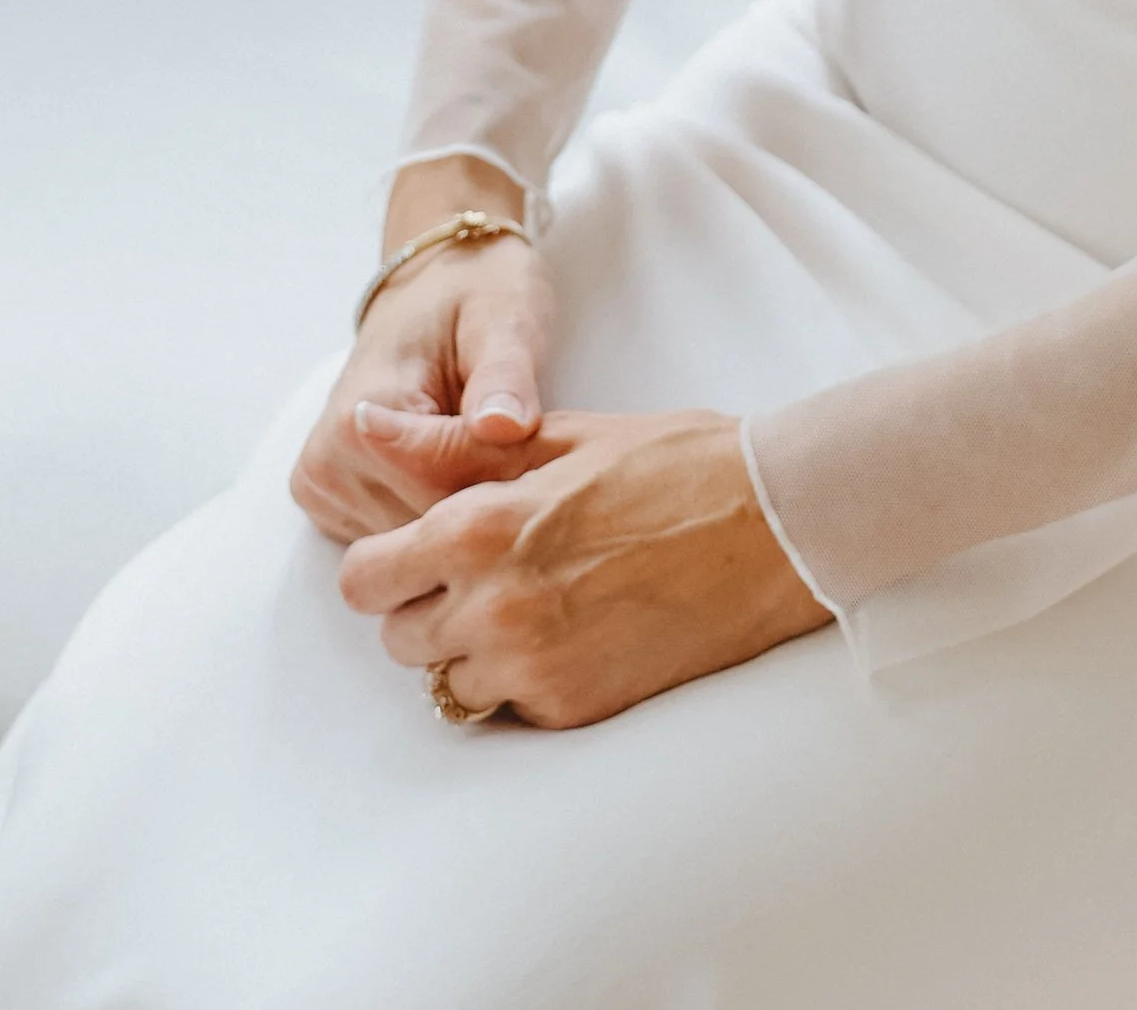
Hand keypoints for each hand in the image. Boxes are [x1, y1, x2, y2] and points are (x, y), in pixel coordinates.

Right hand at [290, 201, 554, 544]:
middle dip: (487, 497)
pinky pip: (399, 532)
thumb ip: (505, 375)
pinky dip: (438, 509)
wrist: (435, 281)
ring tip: (500, 451)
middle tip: (533, 451)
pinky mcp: (332, 501)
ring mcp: (323, 489)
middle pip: (426, 527)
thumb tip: (505, 425)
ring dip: (465, 506)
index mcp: (358, 423)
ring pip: (415, 539)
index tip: (544, 446)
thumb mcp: (505, 318)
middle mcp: (325, 466)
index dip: (504, 477)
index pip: (441, 495)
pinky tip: (468, 468)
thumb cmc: (477, 294)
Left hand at [337, 409, 834, 725]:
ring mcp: (533, 668)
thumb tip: (363, 427)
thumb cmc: (671, 463)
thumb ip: (449, 448)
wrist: (773, 524)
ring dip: (474, 652)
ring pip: (448, 683)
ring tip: (540, 602)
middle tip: (493, 572)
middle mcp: (493, 607)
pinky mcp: (573, 709)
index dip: (387, 565)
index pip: (364, 578)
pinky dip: (528, 679)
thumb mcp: (558, 438)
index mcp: (478, 528)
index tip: (422, 553)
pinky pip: (511, 708)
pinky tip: (578, 631)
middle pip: (399, 638)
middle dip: (430, 607)